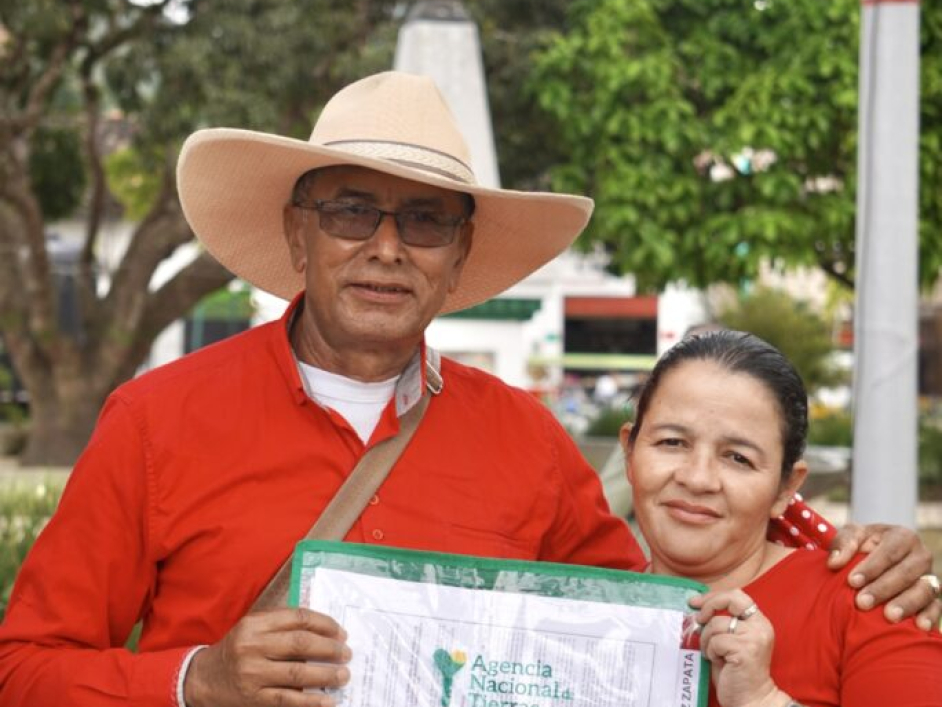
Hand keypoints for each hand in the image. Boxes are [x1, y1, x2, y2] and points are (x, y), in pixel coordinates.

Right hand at [184, 608, 351, 706]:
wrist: (203, 679)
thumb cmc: (237, 650)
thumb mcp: (253, 628)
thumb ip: (282, 623)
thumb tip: (324, 629)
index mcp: (255, 624)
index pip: (298, 618)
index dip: (324, 624)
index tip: (340, 632)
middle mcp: (253, 646)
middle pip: (300, 643)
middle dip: (329, 648)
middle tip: (346, 653)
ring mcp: (253, 674)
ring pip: (297, 672)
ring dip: (326, 674)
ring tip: (343, 675)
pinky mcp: (254, 699)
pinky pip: (288, 700)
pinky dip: (311, 701)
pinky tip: (328, 700)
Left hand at [690, 590, 786, 706]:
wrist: (751, 699)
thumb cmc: (735, 671)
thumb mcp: (729, 641)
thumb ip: (720, 624)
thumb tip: (696, 608)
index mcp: (758, 622)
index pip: (736, 595)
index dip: (713, 596)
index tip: (694, 602)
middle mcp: (760, 626)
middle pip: (730, 599)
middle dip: (709, 605)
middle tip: (698, 619)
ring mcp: (754, 637)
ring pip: (716, 624)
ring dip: (707, 640)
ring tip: (714, 654)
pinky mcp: (745, 650)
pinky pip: (716, 641)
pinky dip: (711, 652)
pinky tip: (719, 661)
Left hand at [828, 523, 940, 629]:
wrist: (876, 558)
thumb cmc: (863, 546)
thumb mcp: (852, 537)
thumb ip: (842, 543)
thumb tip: (834, 563)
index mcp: (902, 536)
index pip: (889, 552)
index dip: (871, 567)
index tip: (852, 581)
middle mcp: (921, 556)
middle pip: (906, 572)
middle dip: (883, 588)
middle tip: (862, 602)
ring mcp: (930, 578)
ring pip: (924, 591)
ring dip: (906, 604)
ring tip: (888, 616)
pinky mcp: (934, 598)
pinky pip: (936, 608)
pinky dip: (930, 617)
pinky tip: (918, 626)